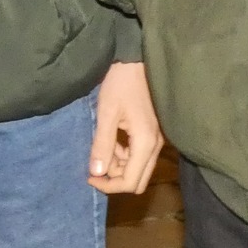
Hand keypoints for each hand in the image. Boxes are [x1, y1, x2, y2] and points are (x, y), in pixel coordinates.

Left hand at [88, 61, 162, 194]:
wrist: (135, 61)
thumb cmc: (120, 84)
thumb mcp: (107, 114)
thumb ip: (102, 145)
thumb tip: (96, 173)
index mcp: (145, 143)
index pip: (130, 182)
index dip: (108, 185)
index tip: (90, 176)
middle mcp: (156, 146)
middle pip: (138, 180)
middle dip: (115, 179)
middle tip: (96, 164)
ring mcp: (157, 140)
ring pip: (138, 169)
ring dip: (119, 165)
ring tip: (104, 145)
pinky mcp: (153, 134)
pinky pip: (139, 156)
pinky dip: (124, 155)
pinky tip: (114, 139)